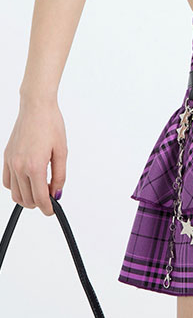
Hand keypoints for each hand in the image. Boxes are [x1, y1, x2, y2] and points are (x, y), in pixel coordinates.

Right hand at [2, 97, 67, 216]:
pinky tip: (27, 181)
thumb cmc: (51, 124)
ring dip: (27, 197)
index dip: (47, 208)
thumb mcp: (61, 151)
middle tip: (50, 197)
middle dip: (39, 203)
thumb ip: (59, 175)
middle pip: (26, 199)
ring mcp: (10, 162)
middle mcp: (19, 166)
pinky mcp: (6, 157)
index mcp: (35, 166)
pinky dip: (16, 187)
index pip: (39, 197)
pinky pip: (7, 181)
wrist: (36, 107)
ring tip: (40, 189)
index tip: (52, 210)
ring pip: (15, 193)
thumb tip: (57, 193)